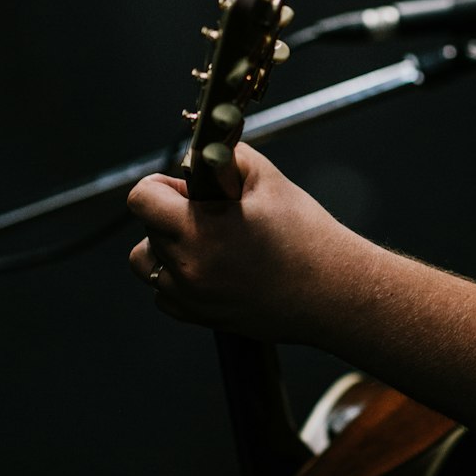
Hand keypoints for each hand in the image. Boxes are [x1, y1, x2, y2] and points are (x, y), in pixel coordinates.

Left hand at [127, 144, 354, 342]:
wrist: (334, 293)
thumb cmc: (307, 236)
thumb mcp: (268, 180)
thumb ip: (225, 159)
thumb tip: (198, 158)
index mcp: (199, 230)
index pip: (141, 199)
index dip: (162, 185)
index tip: (187, 188)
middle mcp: (187, 267)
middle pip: (148, 228)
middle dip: (172, 214)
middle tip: (212, 213)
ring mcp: (191, 297)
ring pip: (147, 263)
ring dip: (166, 247)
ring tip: (205, 241)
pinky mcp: (199, 318)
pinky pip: (164, 292)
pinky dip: (178, 278)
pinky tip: (212, 268)